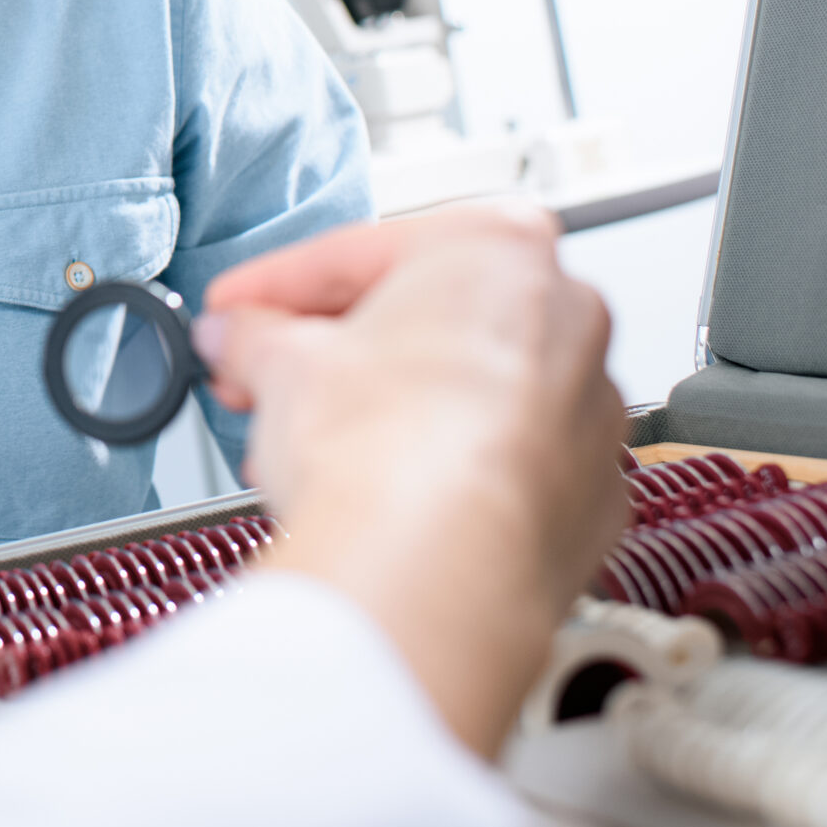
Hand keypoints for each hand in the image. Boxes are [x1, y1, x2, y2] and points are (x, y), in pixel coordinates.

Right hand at [194, 206, 628, 755]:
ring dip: (385, 413)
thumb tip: (240, 339)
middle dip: (333, 355)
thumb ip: (252, 336)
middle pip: (421, 321)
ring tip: (309, 448)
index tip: (239, 312)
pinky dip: (442, 472)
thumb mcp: (279, 364)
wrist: (434, 578)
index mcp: (498, 247)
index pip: (357, 253)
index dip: (275, 288)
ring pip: (465, 393)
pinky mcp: (585, 498)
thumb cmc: (388, 453)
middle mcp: (566, 320)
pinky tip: (378, 493)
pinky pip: (499, 465)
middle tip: (267, 376)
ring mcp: (587, 414)